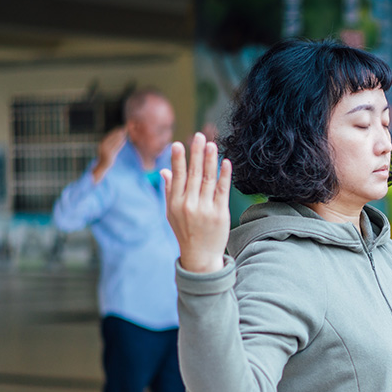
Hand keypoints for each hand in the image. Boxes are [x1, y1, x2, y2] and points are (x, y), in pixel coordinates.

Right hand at [92, 127, 127, 182]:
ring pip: (113, 142)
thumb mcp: (108, 150)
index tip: (119, 128)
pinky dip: (120, 144)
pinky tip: (124, 140)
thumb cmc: (106, 158)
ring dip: (119, 137)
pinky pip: (116, 148)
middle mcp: (102, 147)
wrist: (102, 167)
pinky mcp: (109, 156)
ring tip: (124, 133)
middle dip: (117, 133)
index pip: (108, 137)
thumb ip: (112, 144)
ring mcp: (105, 152)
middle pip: (111, 138)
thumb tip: (119, 138)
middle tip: (123, 129)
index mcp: (101, 145)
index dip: (114, 132)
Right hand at [163, 132, 231, 273]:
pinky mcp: (220, 214)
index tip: (179, 144)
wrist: (200, 256)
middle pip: (193, 174)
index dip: (178, 160)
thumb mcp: (172, 213)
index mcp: (176, 203)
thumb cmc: (185, 232)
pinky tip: (226, 162)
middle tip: (199, 136)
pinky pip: (223, 191)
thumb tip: (165, 170)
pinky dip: (224, 176)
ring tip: (212, 144)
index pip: (177, 177)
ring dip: (210, 160)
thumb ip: (170, 191)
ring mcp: (206, 209)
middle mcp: (190, 205)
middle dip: (196, 154)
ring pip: (208, 180)